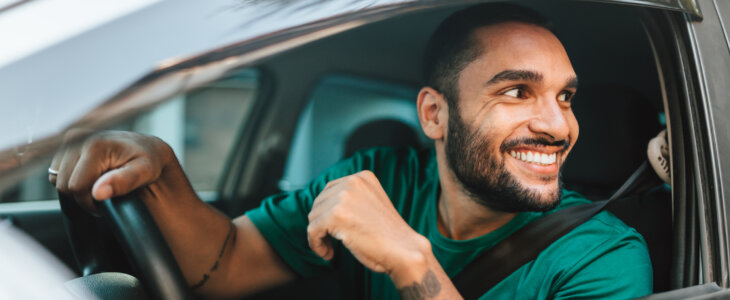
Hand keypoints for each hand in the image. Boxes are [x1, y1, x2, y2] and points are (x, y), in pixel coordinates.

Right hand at [49, 130, 179, 213]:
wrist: (147, 146)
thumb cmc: (148, 160)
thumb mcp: (145, 172)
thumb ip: (123, 182)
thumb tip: (98, 193)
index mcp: (95, 145)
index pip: (76, 187)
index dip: (90, 202)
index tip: (107, 204)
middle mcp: (78, 138)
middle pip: (63, 184)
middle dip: (83, 197)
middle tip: (105, 195)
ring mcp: (70, 139)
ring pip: (57, 179)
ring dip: (77, 188)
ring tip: (100, 184)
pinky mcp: (66, 143)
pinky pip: (57, 172)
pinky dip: (72, 179)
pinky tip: (91, 176)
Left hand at [307, 170, 430, 275]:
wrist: (404, 250)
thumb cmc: (390, 235)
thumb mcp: (371, 204)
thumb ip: (352, 199)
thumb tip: (324, 207)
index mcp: (363, 177)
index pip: (330, 190)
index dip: (327, 212)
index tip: (333, 230)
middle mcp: (352, 182)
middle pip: (319, 202)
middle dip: (321, 224)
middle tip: (330, 242)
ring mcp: (343, 197)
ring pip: (314, 217)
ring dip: (319, 236)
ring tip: (330, 249)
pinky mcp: (335, 215)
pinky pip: (312, 230)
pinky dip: (316, 244)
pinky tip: (328, 253)